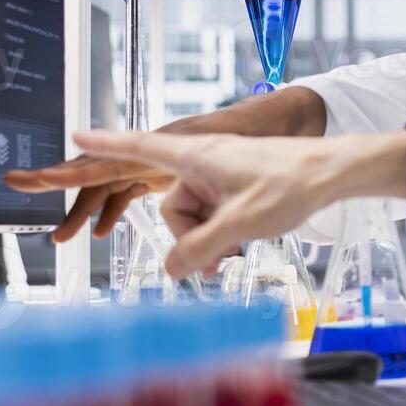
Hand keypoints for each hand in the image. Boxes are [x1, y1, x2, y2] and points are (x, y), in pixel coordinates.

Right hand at [4, 87, 327, 241]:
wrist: (333, 174)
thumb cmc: (291, 183)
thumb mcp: (241, 224)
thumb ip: (200, 250)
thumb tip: (173, 272)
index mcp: (194, 155)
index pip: (136, 147)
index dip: (102, 145)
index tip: (72, 133)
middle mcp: (201, 162)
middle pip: (168, 208)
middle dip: (186, 237)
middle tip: (214, 261)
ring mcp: (218, 176)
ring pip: (190, 219)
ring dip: (208, 241)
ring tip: (236, 251)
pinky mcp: (233, 188)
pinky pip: (210, 218)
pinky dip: (219, 236)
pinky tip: (237, 249)